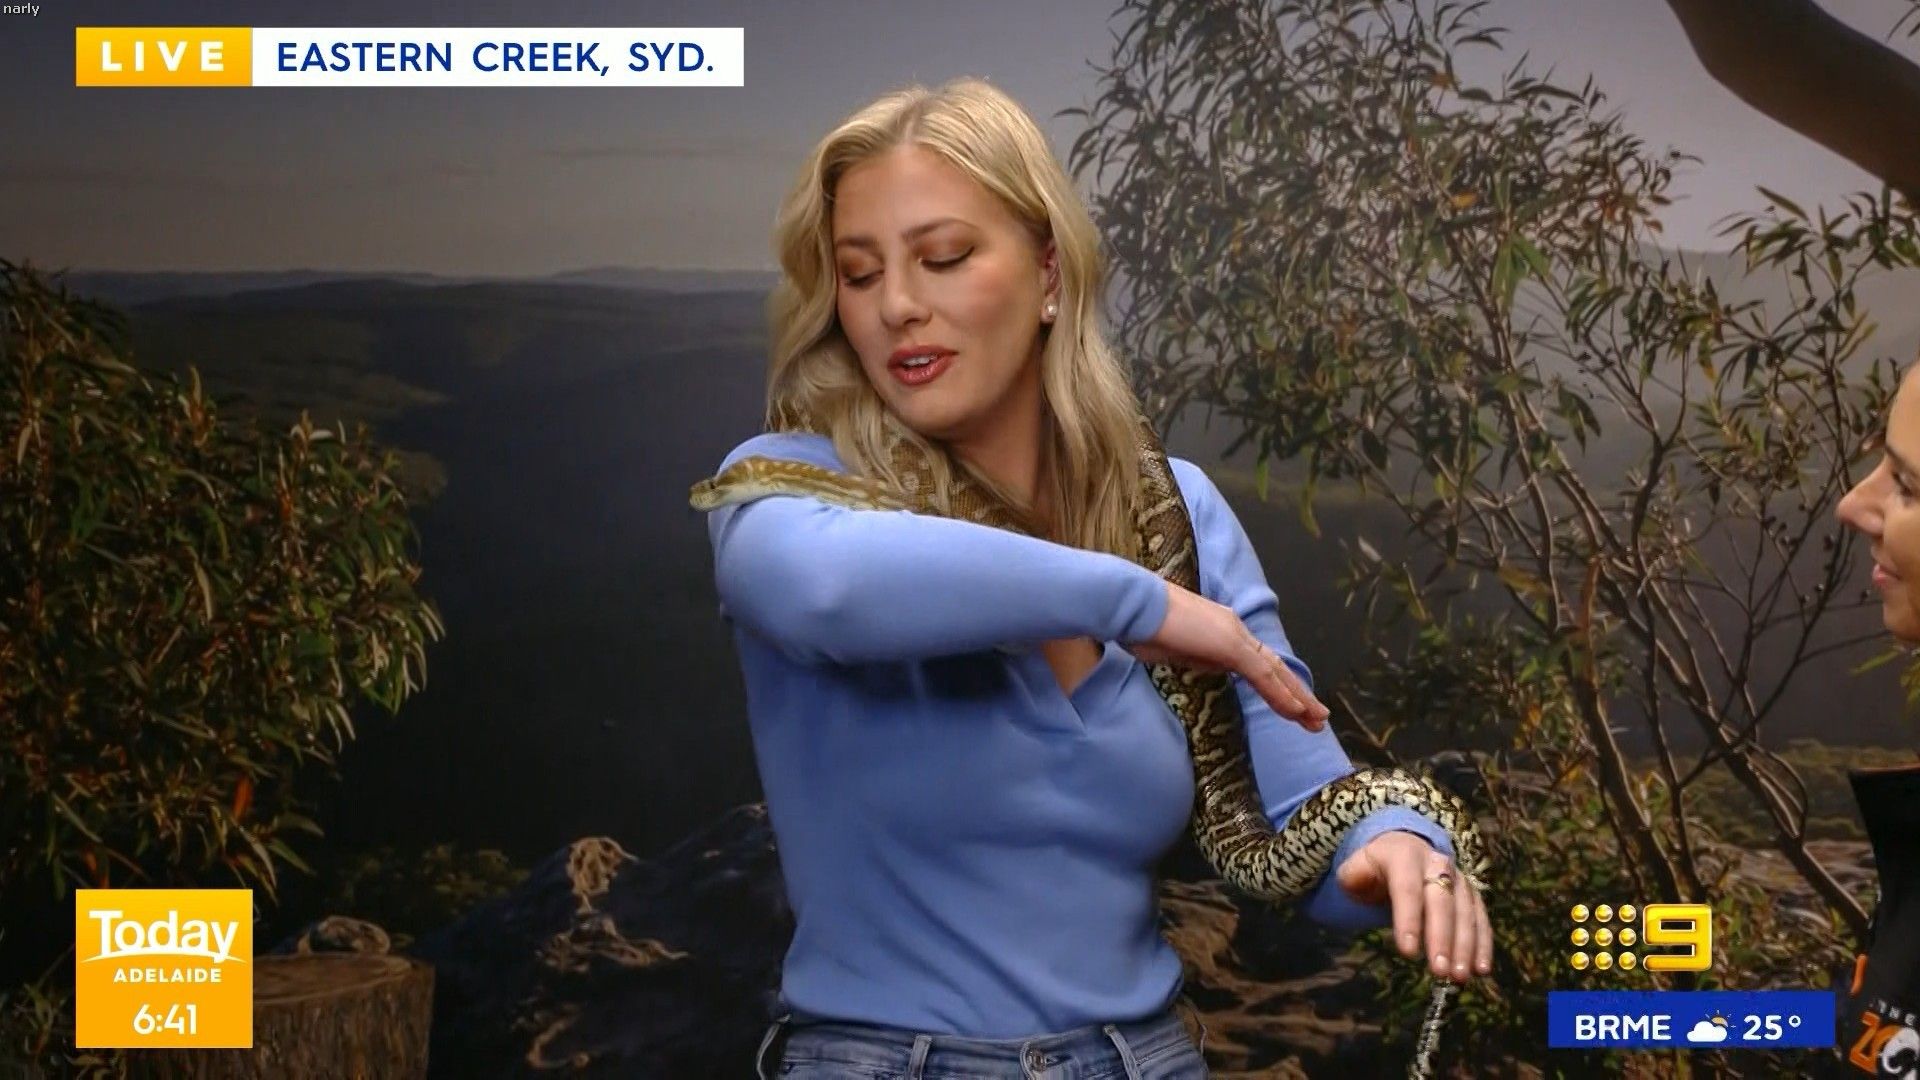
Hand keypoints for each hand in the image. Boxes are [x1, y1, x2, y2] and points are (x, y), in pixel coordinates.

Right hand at [1125, 581, 1329, 729]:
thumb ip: (1195, 656)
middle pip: (1274, 667)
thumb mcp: (1174, 649)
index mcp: (1221, 631)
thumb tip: (1207, 665)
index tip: (1291, 705)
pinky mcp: (1230, 645)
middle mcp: (1234, 630)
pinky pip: (1262, 675)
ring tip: (1316, 721)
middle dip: (1297, 693)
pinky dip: (1281, 695)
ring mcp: (1233, 636)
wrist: (1133, 605)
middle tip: (1318, 717)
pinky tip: (1296, 712)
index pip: (1257, 663)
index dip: (1277, 684)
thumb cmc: (1142, 626)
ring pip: (1275, 672)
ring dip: (1298, 698)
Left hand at [1334, 831, 1492, 983]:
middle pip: (1442, 901)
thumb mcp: (1357, 868)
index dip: (1409, 920)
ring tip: (1459, 977)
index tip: (1408, 952)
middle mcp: (1437, 864)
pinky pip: (1481, 919)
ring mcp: (1458, 879)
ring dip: (1465, 946)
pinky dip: (1483, 944)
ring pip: (1466, 912)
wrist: (1404, 850)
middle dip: (1442, 938)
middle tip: (1439, 971)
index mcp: (1405, 855)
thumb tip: (1358, 883)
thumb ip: (1353, 876)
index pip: (1408, 888)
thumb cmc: (1376, 868)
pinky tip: (1481, 969)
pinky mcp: (1471, 895)